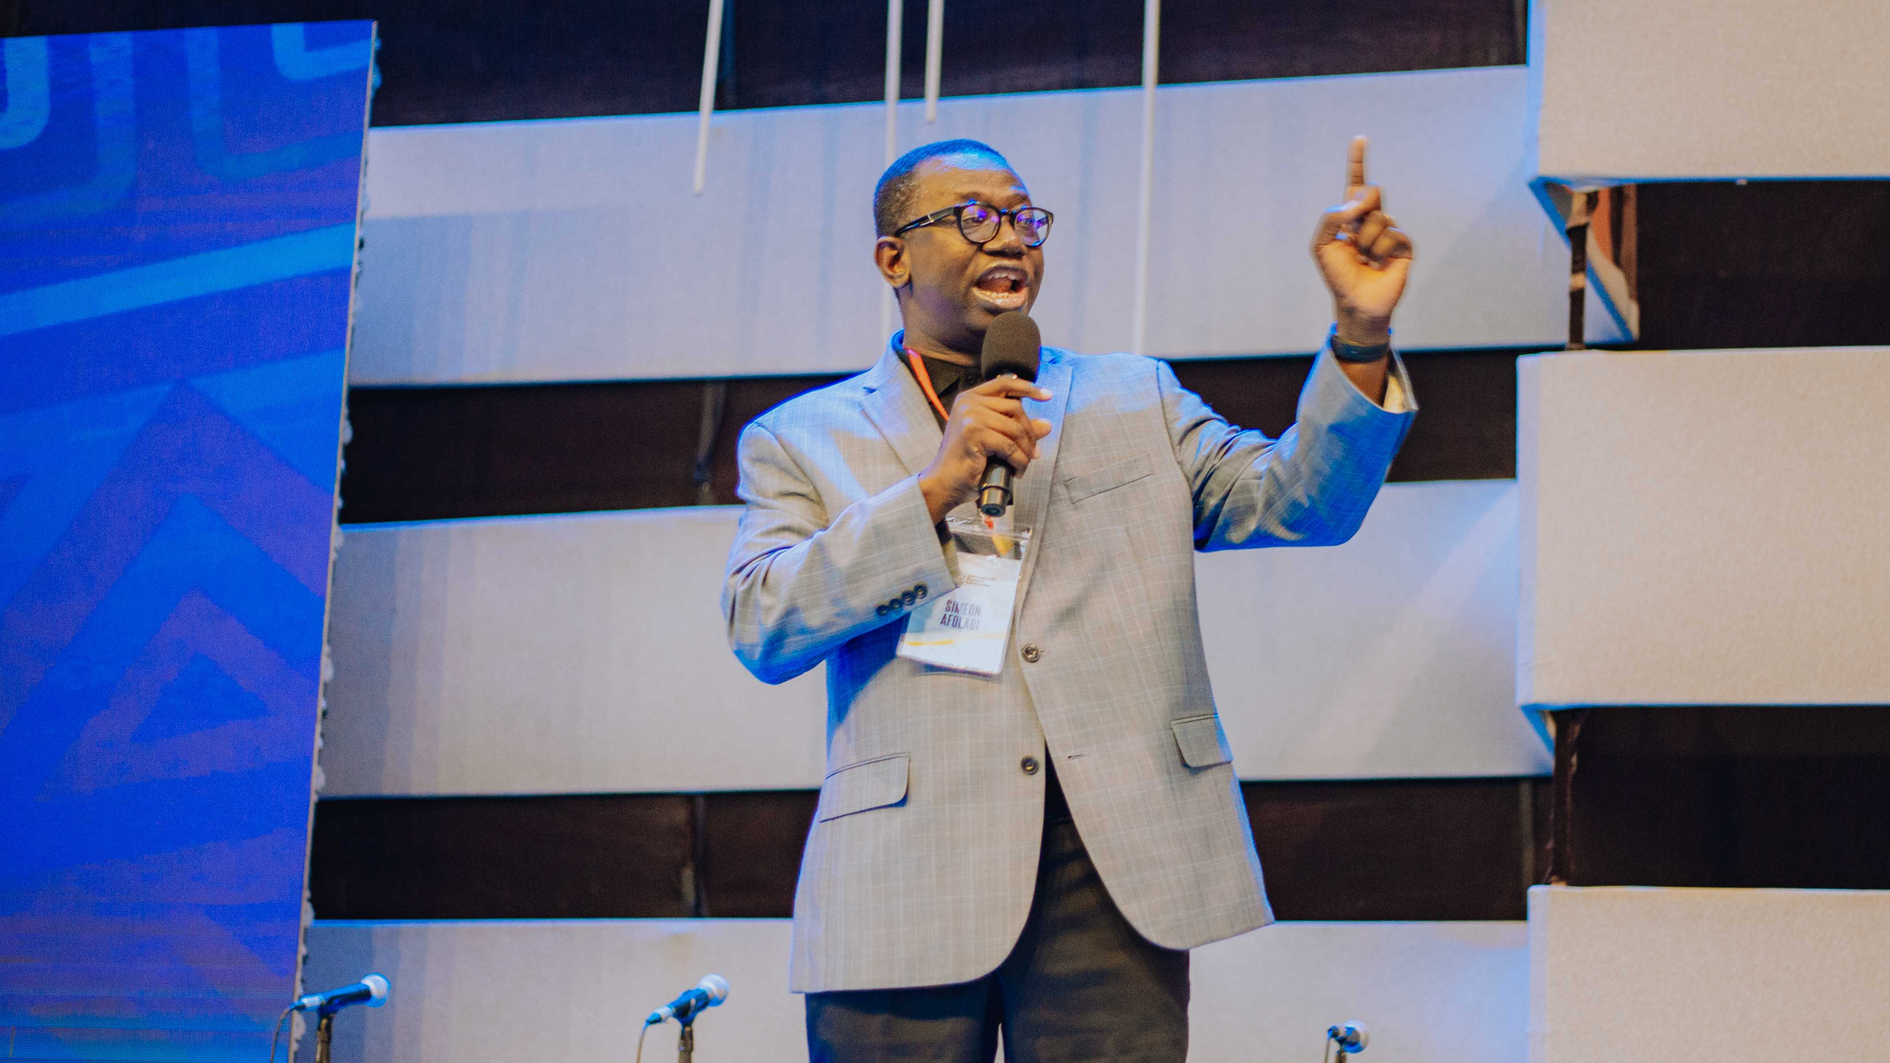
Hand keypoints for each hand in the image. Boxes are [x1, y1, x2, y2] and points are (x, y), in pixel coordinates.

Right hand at [918, 376, 1052, 523]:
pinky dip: (1018, 460)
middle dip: (1030, 432)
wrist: (944, 483)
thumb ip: (1016, 428)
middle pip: (1015, 408)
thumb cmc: (965, 463)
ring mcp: (970, 416)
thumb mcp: (994, 440)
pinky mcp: (974, 433)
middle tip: (1034, 452)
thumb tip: (1047, 425)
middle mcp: (968, 402)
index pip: (1005, 384)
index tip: (1048, 395)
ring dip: (1026, 450)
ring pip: (1015, 428)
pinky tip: (1016, 470)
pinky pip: (1009, 446)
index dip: (1029, 388)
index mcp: (969, 398)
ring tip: (1024, 463)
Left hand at [1311, 136, 1413, 344]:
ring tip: (1365, 257)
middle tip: (1355, 232)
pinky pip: (1393, 234)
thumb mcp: (1322, 245)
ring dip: (1366, 240)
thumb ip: (1332, 217)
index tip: (1359, 139)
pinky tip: (1379, 263)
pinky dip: (1381, 250)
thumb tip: (1358, 200)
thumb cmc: (1337, 275)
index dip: (1357, 162)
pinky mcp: (1404, 246)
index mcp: (1351, 217)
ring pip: (1380, 217)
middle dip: (1361, 207)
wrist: (1356, 302)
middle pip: (1371, 191)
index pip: (1355, 184)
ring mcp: (1389, 231)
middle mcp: (1371, 219)